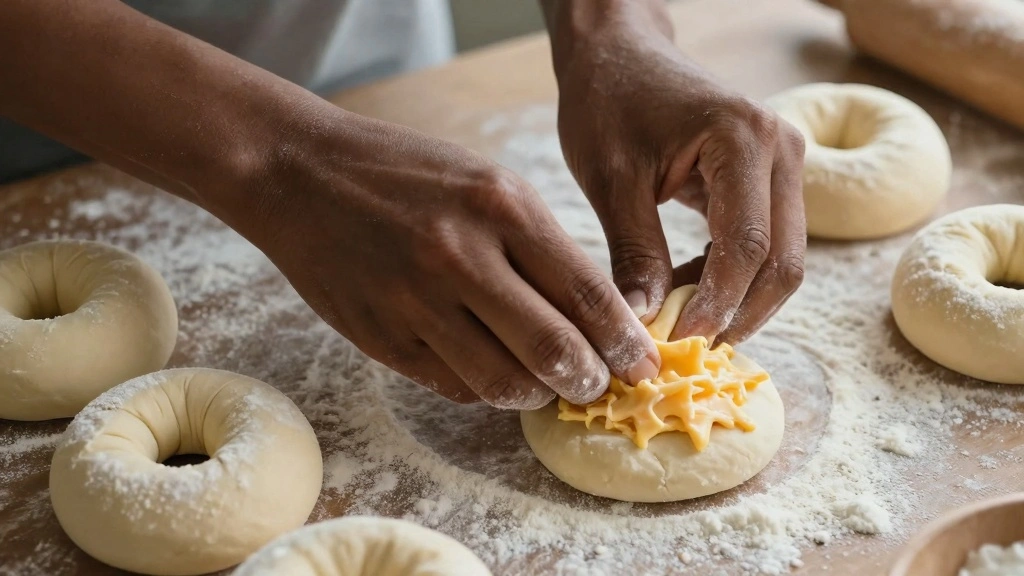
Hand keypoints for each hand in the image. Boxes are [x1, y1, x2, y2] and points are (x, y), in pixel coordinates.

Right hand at [232, 112, 659, 408]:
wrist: (299, 173)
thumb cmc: (404, 173)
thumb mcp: (485, 183)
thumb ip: (538, 245)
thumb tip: (592, 315)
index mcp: (501, 207)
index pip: (586, 294)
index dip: (624, 341)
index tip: (643, 364)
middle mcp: (462, 256)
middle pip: (554, 349)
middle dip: (590, 380)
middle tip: (600, 386)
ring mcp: (416, 302)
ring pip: (503, 382)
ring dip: (537, 395)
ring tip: (547, 387)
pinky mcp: (382, 337)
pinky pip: (452, 386)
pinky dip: (483, 389)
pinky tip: (492, 374)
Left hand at [549, 5, 805, 343]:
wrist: (619, 54)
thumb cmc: (608, 102)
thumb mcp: (611, 180)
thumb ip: (634, 253)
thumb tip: (644, 325)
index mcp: (743, 140)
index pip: (747, 248)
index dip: (717, 306)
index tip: (679, 345)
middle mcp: (781, 149)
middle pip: (783, 262)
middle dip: (738, 314)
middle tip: (687, 350)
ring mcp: (783, 162)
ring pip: (781, 259)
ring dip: (737, 300)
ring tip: (678, 319)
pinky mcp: (770, 177)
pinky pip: (765, 242)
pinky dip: (731, 276)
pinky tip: (685, 287)